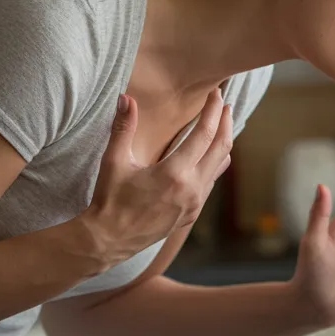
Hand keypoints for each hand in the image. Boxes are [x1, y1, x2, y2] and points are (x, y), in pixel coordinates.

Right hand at [82, 90, 231, 265]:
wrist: (108, 240)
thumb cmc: (109, 200)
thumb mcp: (114, 161)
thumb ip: (123, 128)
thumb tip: (126, 98)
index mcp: (175, 173)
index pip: (204, 134)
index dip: (213, 111)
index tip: (216, 95)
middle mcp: (192, 189)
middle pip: (221, 148)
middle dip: (225, 123)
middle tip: (225, 105)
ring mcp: (195, 204)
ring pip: (219, 167)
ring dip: (223, 144)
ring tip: (222, 126)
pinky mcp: (191, 214)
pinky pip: (211, 183)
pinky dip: (215, 164)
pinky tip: (210, 156)